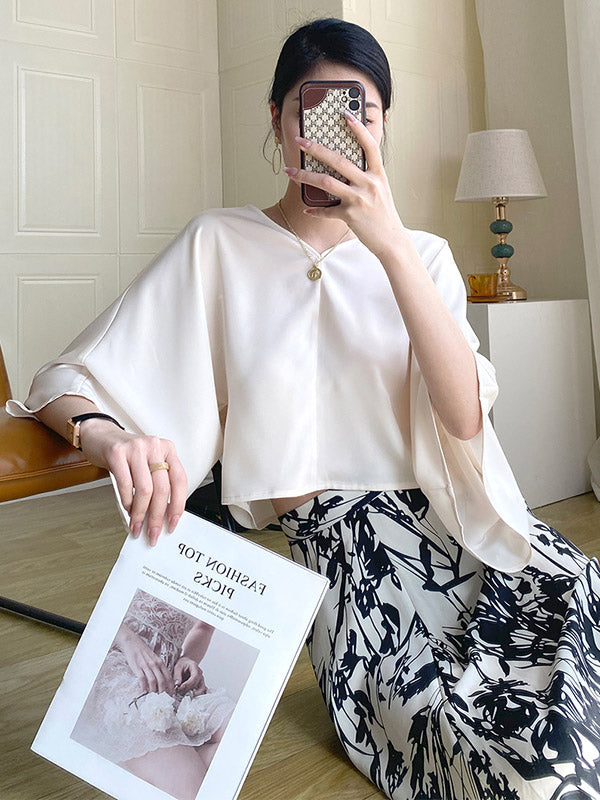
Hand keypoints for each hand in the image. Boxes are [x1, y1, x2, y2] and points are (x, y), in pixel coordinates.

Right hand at [79, 418, 186, 544]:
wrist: (101, 436)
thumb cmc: (126, 454)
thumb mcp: (148, 464)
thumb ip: (157, 484)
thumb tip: (162, 515)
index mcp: (168, 449)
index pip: (180, 481)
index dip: (178, 505)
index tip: (173, 523)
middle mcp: (154, 446)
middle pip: (162, 488)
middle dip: (157, 516)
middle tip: (152, 532)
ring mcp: (136, 448)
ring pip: (144, 489)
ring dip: (140, 513)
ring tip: (137, 525)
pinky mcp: (117, 452)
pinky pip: (125, 485)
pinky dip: (127, 502)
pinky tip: (127, 509)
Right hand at [115, 623, 174, 694]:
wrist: (132, 643)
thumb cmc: (144, 652)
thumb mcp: (154, 658)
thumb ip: (158, 668)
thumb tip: (161, 680)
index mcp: (160, 662)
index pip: (168, 676)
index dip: (171, 686)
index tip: (172, 694)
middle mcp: (155, 664)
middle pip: (162, 680)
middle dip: (163, 691)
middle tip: (163, 700)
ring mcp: (146, 666)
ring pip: (153, 681)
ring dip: (154, 691)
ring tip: (154, 698)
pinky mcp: (137, 667)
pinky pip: (142, 679)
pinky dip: (144, 686)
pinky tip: (144, 692)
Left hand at [173, 657, 207, 694]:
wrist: (185, 664)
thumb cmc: (182, 664)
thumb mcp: (178, 667)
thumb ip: (177, 675)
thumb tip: (177, 684)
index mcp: (195, 668)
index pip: (195, 677)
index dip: (188, 683)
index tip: (181, 687)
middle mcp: (200, 675)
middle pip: (197, 684)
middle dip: (188, 690)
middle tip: (179, 692)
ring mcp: (201, 681)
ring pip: (201, 689)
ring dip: (192, 694)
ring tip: (183, 696)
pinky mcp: (200, 686)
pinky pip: (202, 691)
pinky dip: (198, 695)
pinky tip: (193, 698)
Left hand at [283, 110, 406, 260]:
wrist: (391, 240)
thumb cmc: (383, 214)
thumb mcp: (381, 190)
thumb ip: (367, 176)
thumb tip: (346, 165)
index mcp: (378, 174)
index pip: (369, 146)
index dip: (358, 129)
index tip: (345, 114)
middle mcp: (368, 183)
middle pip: (338, 160)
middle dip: (316, 148)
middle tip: (300, 141)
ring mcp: (358, 199)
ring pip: (326, 182)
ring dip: (304, 176)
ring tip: (289, 171)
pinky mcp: (350, 215)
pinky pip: (326, 211)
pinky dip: (314, 210)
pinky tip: (306, 207)